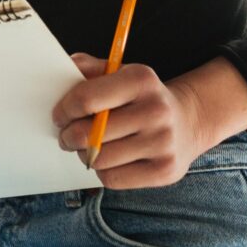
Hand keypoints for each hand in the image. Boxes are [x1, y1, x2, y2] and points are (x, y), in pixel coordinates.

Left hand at [51, 54, 228, 187]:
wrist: (187, 121)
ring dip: (84, 155)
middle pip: (90, 134)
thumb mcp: (120, 73)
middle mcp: (156, 110)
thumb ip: (90, 68)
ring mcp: (163, 143)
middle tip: (66, 136)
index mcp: (141, 80)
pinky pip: (113, 178)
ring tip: (88, 147)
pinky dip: (102, 172)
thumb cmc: (141, 98)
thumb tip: (66, 68)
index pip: (86, 99)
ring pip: (99, 159)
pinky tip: (108, 161)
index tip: (60, 116)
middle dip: (68, 136)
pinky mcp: (164, 170)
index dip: (64, 110)